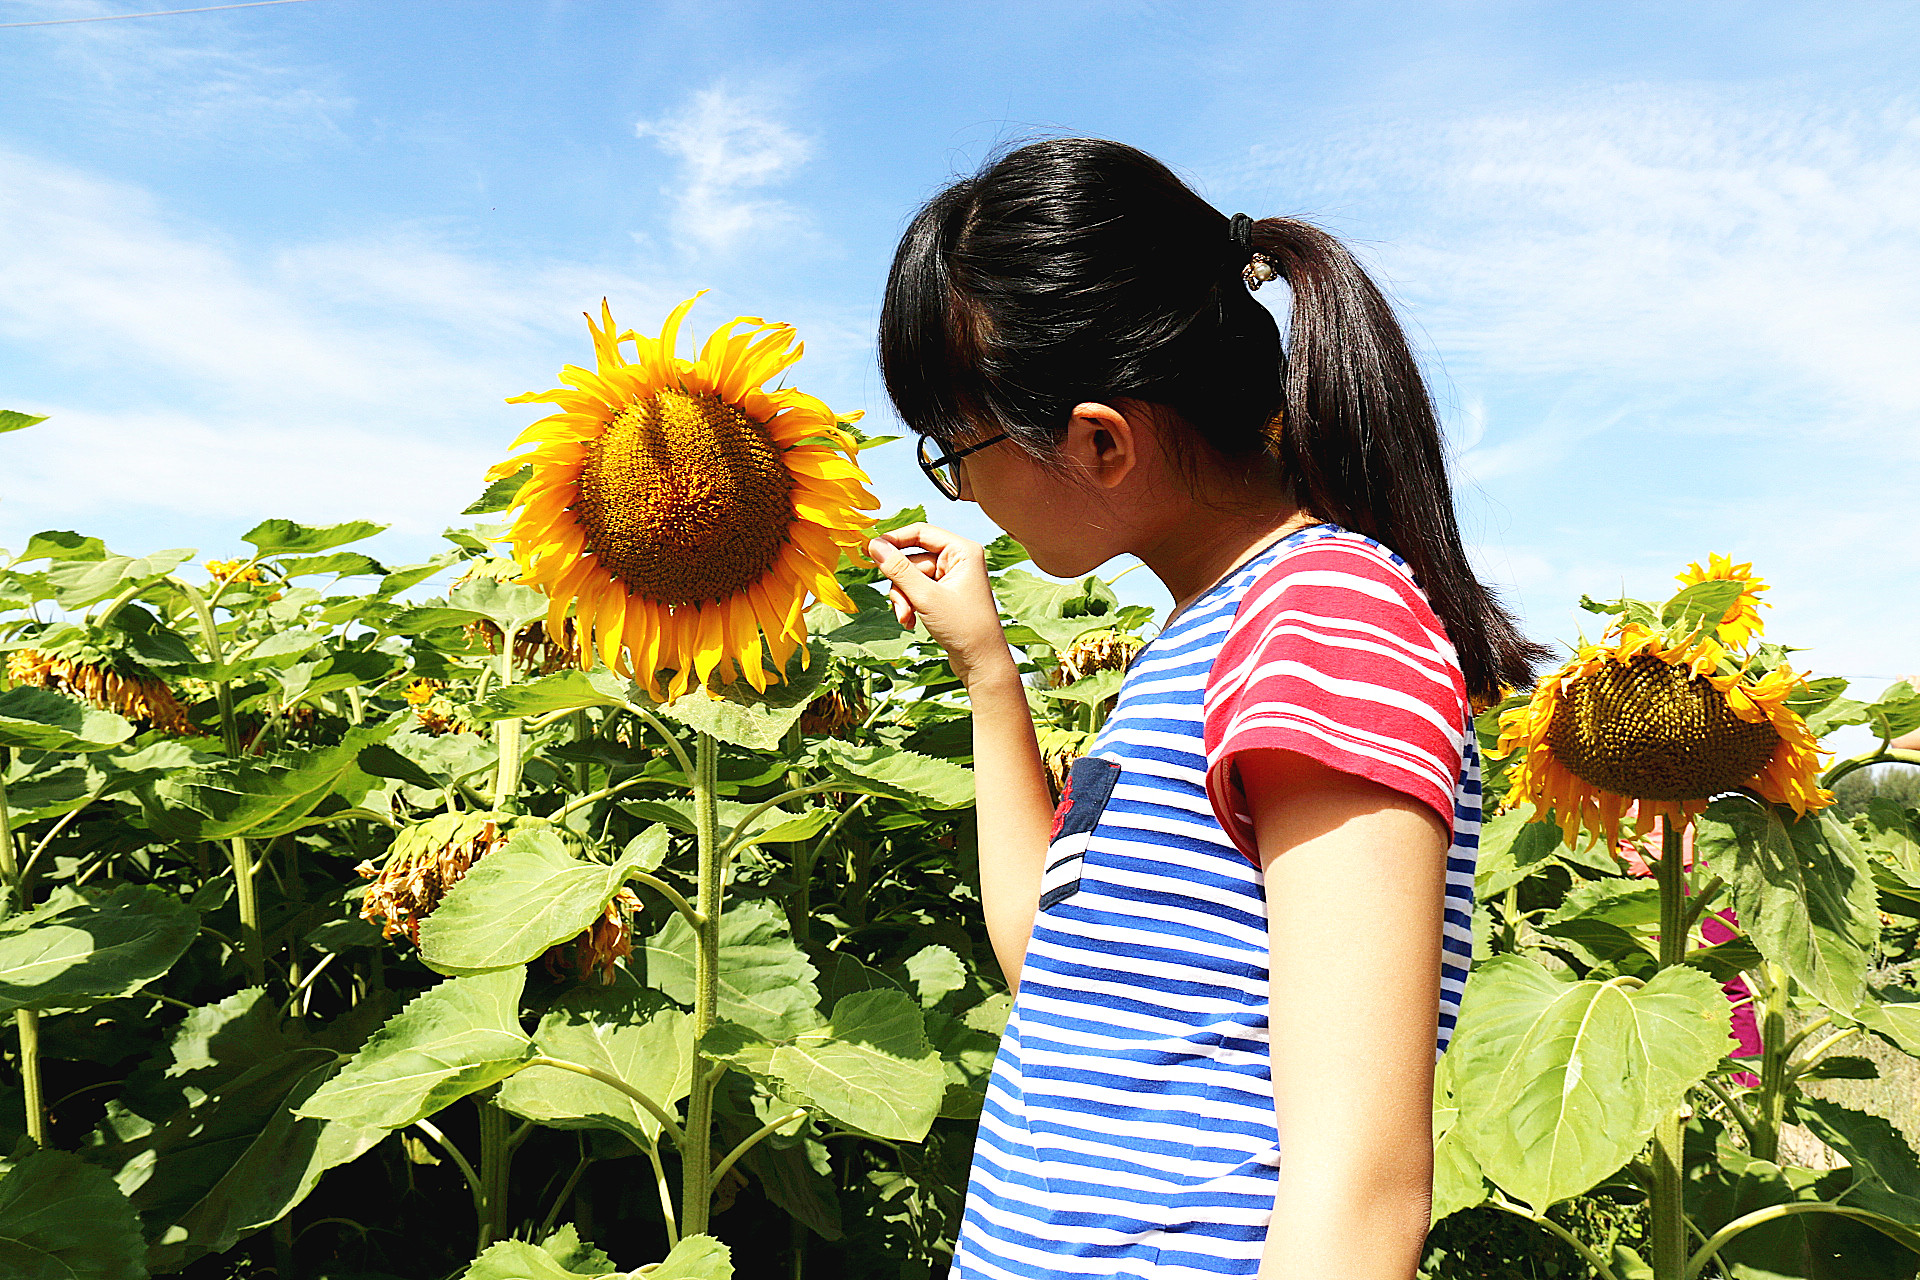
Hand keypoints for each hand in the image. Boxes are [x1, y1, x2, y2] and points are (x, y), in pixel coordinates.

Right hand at [867, 525, 1016, 688]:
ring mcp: (951, 578)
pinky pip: (916, 591)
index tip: (870, 550)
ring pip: (911, 577)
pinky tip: (911, 622)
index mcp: (962, 551)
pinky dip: (910, 605)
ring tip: (907, 618)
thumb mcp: (926, 597)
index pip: (921, 532)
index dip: (894, 540)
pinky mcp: (944, 595)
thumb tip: (874, 545)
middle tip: (900, 606)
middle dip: (901, 584)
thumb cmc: (964, 628)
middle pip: (912, 559)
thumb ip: (898, 569)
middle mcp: (958, 560)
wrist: (981, 662)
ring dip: (903, 598)